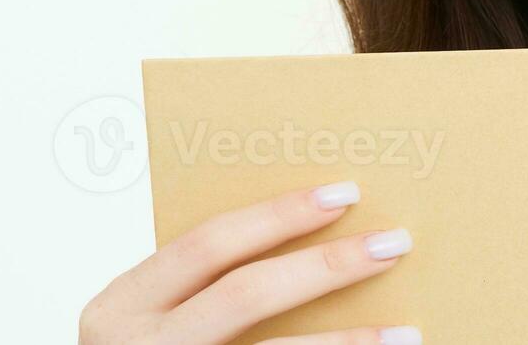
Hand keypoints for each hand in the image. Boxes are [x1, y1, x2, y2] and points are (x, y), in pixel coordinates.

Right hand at [80, 181, 419, 344]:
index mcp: (122, 306)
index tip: (343, 196)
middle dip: (325, 266)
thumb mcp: (152, 321)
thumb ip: (203, 289)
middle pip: (246, 294)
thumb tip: (308, 247)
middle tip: (392, 244)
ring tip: (404, 332)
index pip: (208, 245)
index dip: (276, 216)